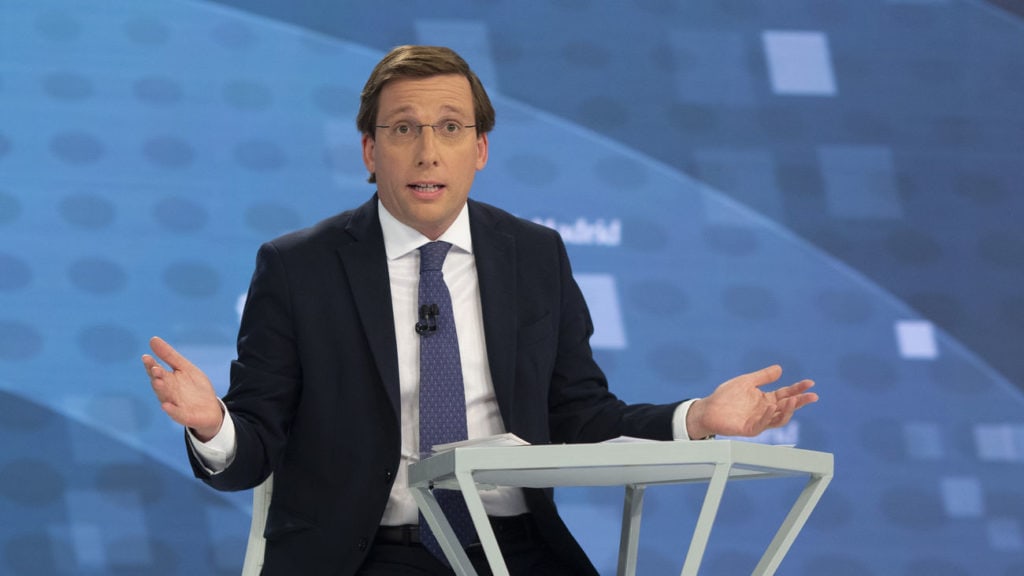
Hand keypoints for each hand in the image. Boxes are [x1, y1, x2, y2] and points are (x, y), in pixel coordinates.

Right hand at [142, 336, 223, 441]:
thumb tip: (152, 339)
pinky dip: (171, 410)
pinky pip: (176, 413)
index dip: (151, 364)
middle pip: (159, 383)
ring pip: (165, 397)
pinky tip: (166, 406)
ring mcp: (175, 404)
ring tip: (157, 381)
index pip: (156, 371)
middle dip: (156, 376)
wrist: (210, 410)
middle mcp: (168, 392)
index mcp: (167, 380)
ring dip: (161, 389)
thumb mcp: (185, 368)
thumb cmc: (194, 388)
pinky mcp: (183, 416)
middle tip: (154, 368)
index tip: (146, 357)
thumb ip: (169, 356)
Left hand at [685, 365, 817, 439]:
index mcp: (766, 399)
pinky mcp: (749, 428)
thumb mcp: (746, 381)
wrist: (708, 409)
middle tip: (812, 396)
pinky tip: (772, 407)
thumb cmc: (726, 396)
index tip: (810, 383)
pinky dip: (768, 416)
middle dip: (800, 401)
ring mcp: (758, 420)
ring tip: (793, 400)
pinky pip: (762, 424)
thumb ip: (762, 377)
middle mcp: (765, 411)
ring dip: (787, 410)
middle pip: (787, 407)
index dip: (798, 389)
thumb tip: (779, 368)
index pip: (786, 394)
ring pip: (779, 418)